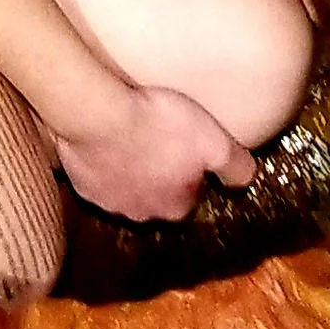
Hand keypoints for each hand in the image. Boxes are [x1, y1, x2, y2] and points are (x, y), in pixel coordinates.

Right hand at [51, 85, 257, 223]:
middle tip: (161, 138)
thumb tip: (246, 178)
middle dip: (161, 174)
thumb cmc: (157, 126)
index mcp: (176, 208)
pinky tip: (108, 137)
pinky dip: (104, 162)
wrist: (98, 114)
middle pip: (158, 195)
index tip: (189, 147)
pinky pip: (98, 176)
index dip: (193, 171)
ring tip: (135, 136)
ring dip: (132, 169)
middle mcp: (142, 214)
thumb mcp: (214, 142)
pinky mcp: (82, 184)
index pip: (192, 196)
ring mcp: (108, 201)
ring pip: (128, 188)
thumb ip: (235, 166)